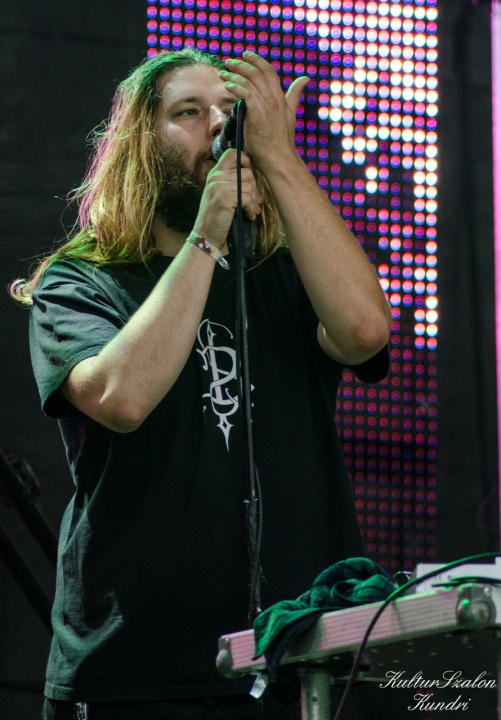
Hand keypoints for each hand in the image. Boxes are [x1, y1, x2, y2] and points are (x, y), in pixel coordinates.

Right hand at [193, 149, 260, 249]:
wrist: (205, 236)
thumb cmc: (217, 218)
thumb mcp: (221, 195)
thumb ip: (232, 182)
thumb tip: (254, 175)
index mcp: (215, 173)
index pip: (233, 154)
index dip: (246, 161)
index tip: (250, 177)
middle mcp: (215, 177)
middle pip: (247, 173)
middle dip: (255, 189)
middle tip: (255, 202)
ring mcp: (218, 187)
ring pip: (249, 186)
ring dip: (254, 201)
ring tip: (252, 210)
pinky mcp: (223, 198)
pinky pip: (247, 198)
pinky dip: (251, 208)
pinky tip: (249, 215)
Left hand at [219, 51, 308, 170]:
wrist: (279, 158)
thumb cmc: (282, 140)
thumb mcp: (290, 114)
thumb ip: (295, 95)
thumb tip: (305, 79)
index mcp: (281, 97)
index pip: (268, 71)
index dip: (256, 61)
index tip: (245, 56)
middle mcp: (274, 98)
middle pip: (257, 72)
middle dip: (241, 64)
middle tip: (229, 62)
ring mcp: (265, 105)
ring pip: (248, 82)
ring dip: (233, 75)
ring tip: (222, 74)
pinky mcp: (256, 113)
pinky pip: (243, 93)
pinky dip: (234, 87)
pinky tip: (226, 86)